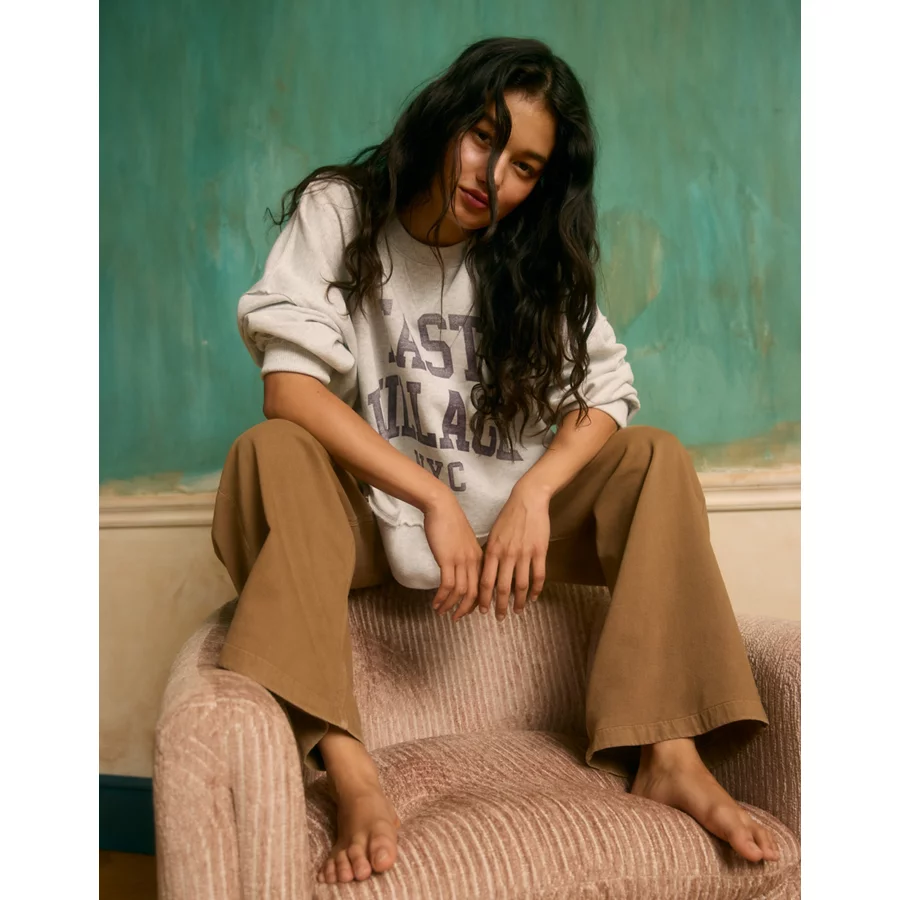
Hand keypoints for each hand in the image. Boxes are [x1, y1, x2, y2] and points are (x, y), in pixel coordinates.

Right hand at [423, 490, 483, 617]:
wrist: (441, 506)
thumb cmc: (450, 521)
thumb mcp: (463, 541)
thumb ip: (465, 555)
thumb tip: (459, 569)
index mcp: (479, 557)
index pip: (483, 585)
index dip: (476, 600)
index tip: (469, 610)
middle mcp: (473, 561)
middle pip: (474, 592)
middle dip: (465, 609)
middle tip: (456, 619)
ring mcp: (461, 561)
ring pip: (461, 592)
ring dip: (451, 606)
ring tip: (442, 613)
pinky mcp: (447, 559)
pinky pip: (447, 585)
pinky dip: (442, 598)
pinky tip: (436, 603)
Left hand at [454, 482, 550, 622]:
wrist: (528, 499)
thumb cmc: (508, 516)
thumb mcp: (494, 534)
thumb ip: (490, 552)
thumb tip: (485, 570)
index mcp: (493, 550)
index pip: (486, 581)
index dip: (484, 598)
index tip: (482, 609)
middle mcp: (507, 555)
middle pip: (502, 587)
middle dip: (500, 605)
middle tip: (499, 618)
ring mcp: (524, 554)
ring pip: (521, 585)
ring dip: (519, 601)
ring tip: (518, 611)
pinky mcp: (540, 551)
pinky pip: (538, 576)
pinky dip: (536, 590)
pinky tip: (534, 598)